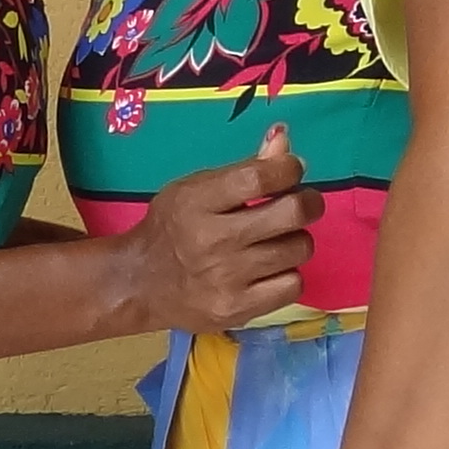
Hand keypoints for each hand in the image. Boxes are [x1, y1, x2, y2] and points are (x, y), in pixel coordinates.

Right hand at [112, 124, 319, 332]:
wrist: (140, 284)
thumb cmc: (173, 227)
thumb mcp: (196, 189)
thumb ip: (244, 167)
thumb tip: (284, 139)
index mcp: (198, 202)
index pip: (260, 177)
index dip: (289, 167)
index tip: (291, 169)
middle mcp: (213, 240)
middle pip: (292, 213)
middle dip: (307, 202)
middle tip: (300, 203)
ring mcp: (227, 279)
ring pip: (299, 249)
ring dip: (295, 240)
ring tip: (276, 240)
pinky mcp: (238, 310)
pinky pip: (293, 285)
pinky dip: (288, 275)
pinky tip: (269, 271)